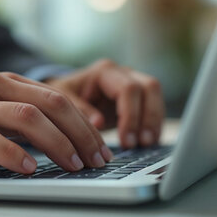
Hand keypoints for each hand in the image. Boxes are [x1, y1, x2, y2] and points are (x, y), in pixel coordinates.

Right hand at [0, 69, 113, 173]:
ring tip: (74, 165)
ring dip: (58, 144)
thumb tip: (64, 140)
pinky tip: (28, 169)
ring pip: (26, 118)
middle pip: (49, 104)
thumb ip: (18, 117)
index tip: (100, 147)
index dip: (83, 122)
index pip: (56, 97)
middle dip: (80, 133)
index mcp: (1, 80)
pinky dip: (13, 154)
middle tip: (97, 159)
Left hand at [46, 59, 164, 148]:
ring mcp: (132, 82)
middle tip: (141, 143)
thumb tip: (98, 122)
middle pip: (149, 87)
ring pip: (155, 95)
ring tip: (146, 145)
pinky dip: (154, 125)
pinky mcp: (137, 97)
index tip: (125, 140)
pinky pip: (155, 106)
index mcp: (104, 72)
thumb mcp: (62, 103)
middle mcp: (122, 73)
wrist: (64, 98)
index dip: (131, 115)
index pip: (128, 89)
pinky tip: (148, 143)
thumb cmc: (60, 99)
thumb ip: (79, 110)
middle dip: (147, 118)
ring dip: (154, 121)